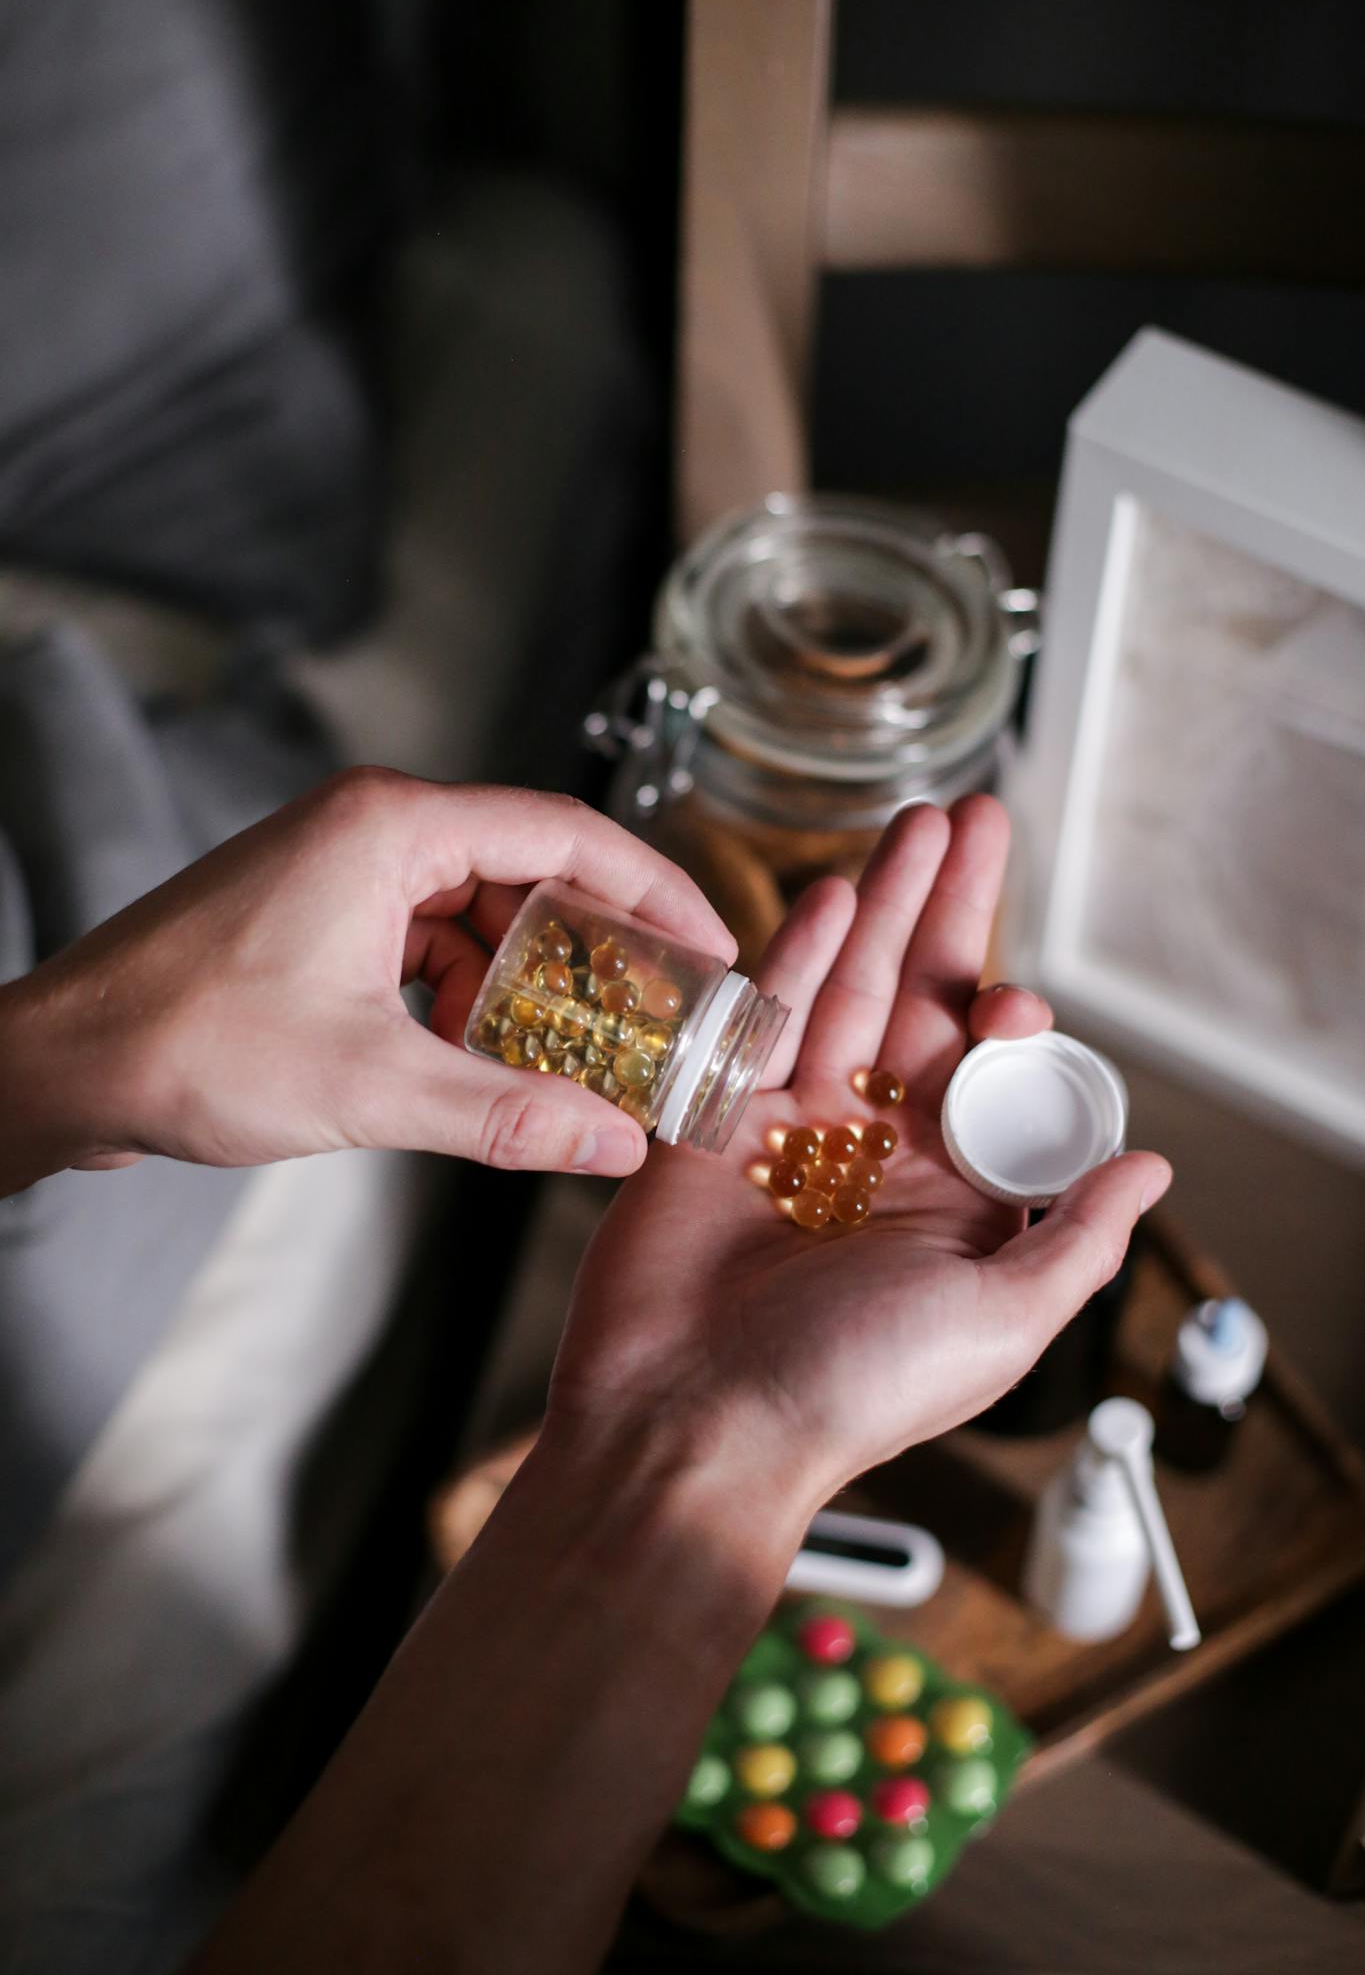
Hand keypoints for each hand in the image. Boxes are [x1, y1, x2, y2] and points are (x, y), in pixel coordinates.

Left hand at [0, 767, 733, 1191]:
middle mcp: (372, 828)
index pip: (567, 833)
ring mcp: (339, 869)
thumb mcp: (375, 1085)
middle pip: (529, 869)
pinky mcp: (315, 916)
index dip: (656, 892)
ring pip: (476, 912)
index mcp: (393, 827)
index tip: (715, 948)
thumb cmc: (190, 1046)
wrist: (60, 1064)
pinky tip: (484, 1058)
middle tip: (665, 1014)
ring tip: (581, 1052)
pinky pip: (425, 941)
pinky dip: (466, 995)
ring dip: (530, 980)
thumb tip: (613, 1147)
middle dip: (600, 947)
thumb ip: (508, 1113)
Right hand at [555, 797, 1170, 1499]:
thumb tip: (1149, 1172)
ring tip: (915, 826)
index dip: (1012, 1022)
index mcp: (951, 1201)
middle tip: (977, 820)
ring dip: (883, 906)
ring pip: (850, 993)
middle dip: (951, 913)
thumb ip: (1078, 1240)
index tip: (1016, 1000)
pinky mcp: (718, 1120)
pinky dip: (797, 958)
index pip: (994, 1078)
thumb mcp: (1000, 1324)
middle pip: (925, 1006)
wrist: (692, 1422)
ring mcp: (795, 1129)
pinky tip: (831, 898)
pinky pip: (763, 1021)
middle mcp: (877, 1153)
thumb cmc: (845, 1392)